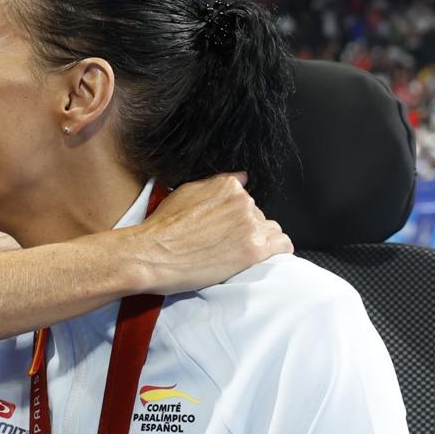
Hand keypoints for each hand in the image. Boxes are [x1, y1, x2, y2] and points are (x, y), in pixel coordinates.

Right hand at [127, 173, 291, 294]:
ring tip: (236, 253)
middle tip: (224, 244)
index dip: (235, 217)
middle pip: (259, 216)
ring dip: (259, 241)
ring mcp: (250, 225)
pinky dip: (274, 251)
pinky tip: (256, 257)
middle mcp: (242, 201)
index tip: (223, 229)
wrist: (151, 254)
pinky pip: (282, 246)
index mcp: (227, 186)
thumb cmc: (162, 228)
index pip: (246, 199)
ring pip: (272, 230)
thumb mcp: (185, 193)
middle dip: (246, 229)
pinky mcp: (254, 250)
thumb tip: (244, 176)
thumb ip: (216, 184)